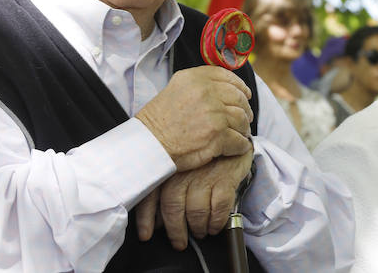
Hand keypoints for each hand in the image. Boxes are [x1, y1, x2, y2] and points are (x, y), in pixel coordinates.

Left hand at [135, 148, 253, 249]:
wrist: (231, 135)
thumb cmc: (203, 155)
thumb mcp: (180, 165)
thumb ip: (164, 187)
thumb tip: (155, 218)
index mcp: (169, 167)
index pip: (151, 196)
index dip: (146, 219)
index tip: (146, 234)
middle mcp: (184, 171)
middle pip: (173, 208)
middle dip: (176, 230)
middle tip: (179, 242)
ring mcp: (204, 175)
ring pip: (196, 211)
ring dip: (198, 227)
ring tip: (200, 232)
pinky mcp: (225, 178)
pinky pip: (219, 208)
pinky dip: (216, 222)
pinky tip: (215, 226)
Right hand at [136, 66, 252, 171]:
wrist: (149, 145)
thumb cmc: (158, 121)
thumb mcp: (175, 89)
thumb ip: (199, 84)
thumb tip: (225, 87)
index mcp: (195, 78)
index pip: (227, 76)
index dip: (240, 86)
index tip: (245, 94)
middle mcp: (206, 93)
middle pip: (238, 98)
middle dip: (245, 109)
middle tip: (245, 118)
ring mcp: (214, 114)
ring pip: (242, 119)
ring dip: (243, 128)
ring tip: (240, 133)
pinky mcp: (218, 136)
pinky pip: (240, 140)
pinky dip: (241, 145)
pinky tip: (238, 147)